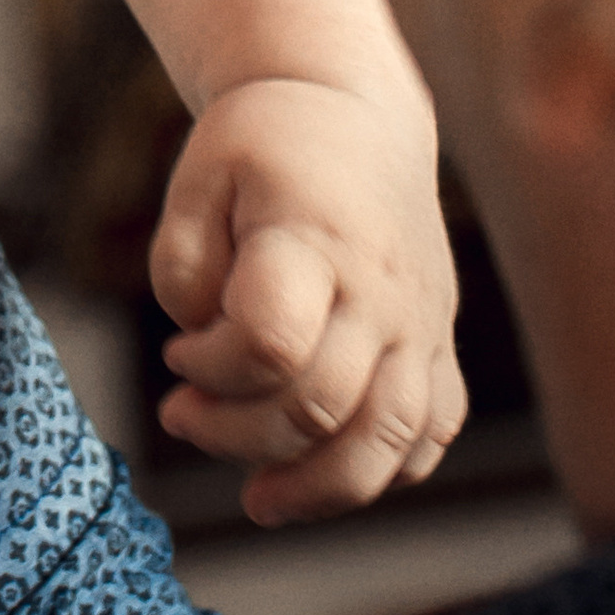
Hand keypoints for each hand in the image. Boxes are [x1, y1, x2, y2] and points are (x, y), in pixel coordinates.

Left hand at [150, 74, 466, 522]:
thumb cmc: (263, 147)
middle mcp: (380, 291)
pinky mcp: (437, 343)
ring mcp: (419, 323)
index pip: (271, 344)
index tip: (177, 354)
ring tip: (259, 500)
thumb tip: (201, 344)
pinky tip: (324, 473)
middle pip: (323, 406)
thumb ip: (180, 267)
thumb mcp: (197, 178)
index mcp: (315, 240)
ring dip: (318, 489)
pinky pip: (432, 432)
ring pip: (392, 440)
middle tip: (182, 412)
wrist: (354, 114)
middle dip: (236, 432)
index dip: (210, 368)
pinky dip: (385, 472)